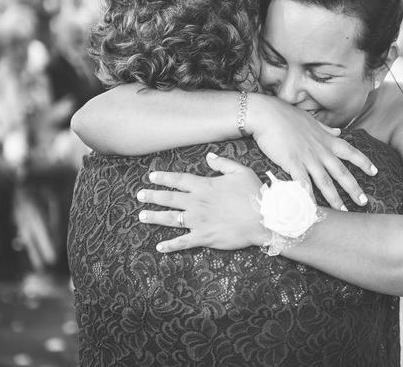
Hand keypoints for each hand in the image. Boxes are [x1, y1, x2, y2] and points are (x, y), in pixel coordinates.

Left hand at [137, 153, 267, 252]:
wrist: (263, 218)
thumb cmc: (254, 193)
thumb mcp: (241, 171)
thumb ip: (223, 163)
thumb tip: (209, 156)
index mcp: (205, 186)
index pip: (179, 180)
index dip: (164, 177)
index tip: (152, 176)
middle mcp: (197, 202)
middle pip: (170, 198)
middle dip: (153, 196)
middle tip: (139, 195)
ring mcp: (199, 221)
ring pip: (171, 219)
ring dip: (155, 217)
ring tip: (142, 216)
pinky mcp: (204, 237)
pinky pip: (183, 242)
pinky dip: (170, 245)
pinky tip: (159, 246)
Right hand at [248, 95, 376, 210]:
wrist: (267, 113)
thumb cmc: (286, 115)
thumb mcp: (311, 121)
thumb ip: (326, 129)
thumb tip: (339, 131)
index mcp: (326, 139)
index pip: (350, 151)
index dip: (363, 162)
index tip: (374, 172)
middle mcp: (321, 150)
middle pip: (341, 172)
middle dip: (354, 188)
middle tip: (364, 202)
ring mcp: (308, 158)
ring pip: (325, 182)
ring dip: (335, 198)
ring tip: (343, 211)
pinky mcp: (293, 164)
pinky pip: (303, 184)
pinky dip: (308, 198)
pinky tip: (312, 209)